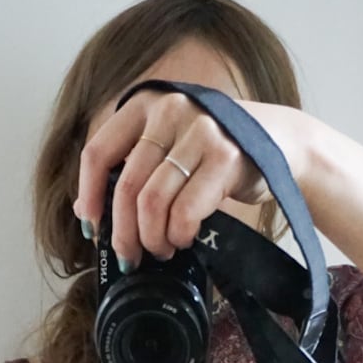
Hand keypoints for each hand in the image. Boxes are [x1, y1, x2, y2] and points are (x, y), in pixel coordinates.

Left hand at [73, 89, 311, 267]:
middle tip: (130, 257)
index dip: (90, 197)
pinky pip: (185, 211)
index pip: (98, 153)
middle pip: (126, 187)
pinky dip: (179, 234)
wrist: (276, 140)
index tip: (92, 227)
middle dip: (124, 233)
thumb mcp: (167, 146)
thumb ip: (131, 168)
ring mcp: (199, 131)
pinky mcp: (225, 157)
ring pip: (153, 203)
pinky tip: (184, 238)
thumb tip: (86, 213)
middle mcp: (169, 110)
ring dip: (153, 238)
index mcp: (144, 105)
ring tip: (162, 248)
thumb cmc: (210, 152)